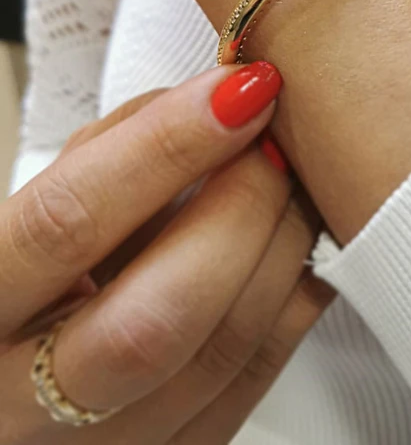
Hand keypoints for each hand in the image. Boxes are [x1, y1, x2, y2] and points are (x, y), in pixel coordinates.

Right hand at [0, 64, 331, 444]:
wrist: (22, 367)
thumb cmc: (38, 266)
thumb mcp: (42, 193)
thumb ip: (122, 146)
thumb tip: (227, 102)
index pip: (65, 224)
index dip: (163, 150)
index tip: (238, 92)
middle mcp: (21, 402)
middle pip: (156, 319)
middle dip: (239, 211)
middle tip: (273, 142)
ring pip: (222, 353)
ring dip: (281, 247)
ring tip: (292, 181)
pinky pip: (258, 378)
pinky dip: (294, 295)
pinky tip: (298, 240)